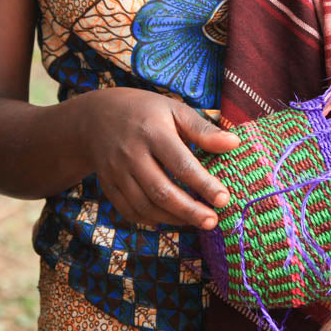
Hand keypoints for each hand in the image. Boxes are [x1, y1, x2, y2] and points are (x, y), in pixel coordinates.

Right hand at [73, 89, 239, 230]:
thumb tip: (235, 143)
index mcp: (152, 131)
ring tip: (196, 221)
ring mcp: (116, 171)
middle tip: (212, 221)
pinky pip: (129, 211)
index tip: (225, 199)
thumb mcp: (173, 109)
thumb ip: (203, 129)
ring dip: (173, 218)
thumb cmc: (144, 111)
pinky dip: (150, 220)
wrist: (95, 117)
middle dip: (189, 211)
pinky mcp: (108, 185)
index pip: (181, 164)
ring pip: (145, 205)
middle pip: (162, 191)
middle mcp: (132, 153)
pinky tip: (169, 219)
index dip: (204, 185)